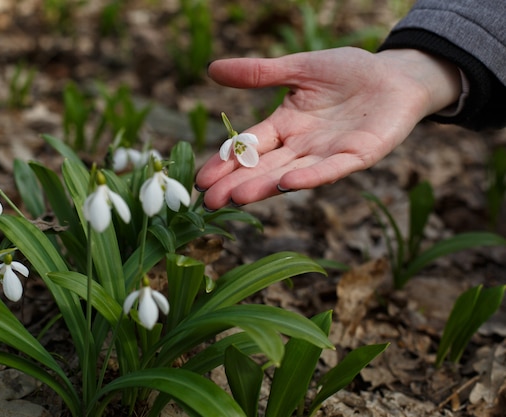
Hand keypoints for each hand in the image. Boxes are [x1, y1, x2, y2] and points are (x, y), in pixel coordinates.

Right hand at [195, 47, 461, 208]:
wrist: (397, 75)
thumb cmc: (349, 72)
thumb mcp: (298, 68)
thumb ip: (259, 73)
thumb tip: (212, 69)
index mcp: (286, 125)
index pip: (250, 147)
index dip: (226, 162)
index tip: (202, 179)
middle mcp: (303, 146)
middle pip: (264, 167)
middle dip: (238, 184)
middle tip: (210, 201)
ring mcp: (329, 154)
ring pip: (291, 173)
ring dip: (266, 186)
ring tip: (238, 197)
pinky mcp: (358, 155)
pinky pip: (332, 169)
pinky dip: (311, 177)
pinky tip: (288, 182)